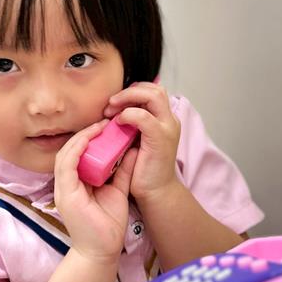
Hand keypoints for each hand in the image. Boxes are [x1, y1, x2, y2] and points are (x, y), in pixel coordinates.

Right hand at [54, 120, 136, 264]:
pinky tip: (90, 138)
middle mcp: (67, 184)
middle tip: (104, 120)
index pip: (79, 153)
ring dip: (82, 137)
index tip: (108, 126)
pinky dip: (77, 149)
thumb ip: (123, 172)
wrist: (102, 252)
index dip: (90, 137)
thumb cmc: (108, 226)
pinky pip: (67, 164)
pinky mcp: (65, 193)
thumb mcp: (118, 191)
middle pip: (70, 150)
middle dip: (86, 133)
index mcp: (77, 183)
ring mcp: (63, 188)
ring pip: (66, 153)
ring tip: (100, 125)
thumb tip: (132, 150)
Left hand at [103, 81, 180, 202]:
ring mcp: (167, 128)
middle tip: (111, 104)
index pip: (151, 91)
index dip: (132, 91)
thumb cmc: (143, 169)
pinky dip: (128, 115)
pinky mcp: (160, 138)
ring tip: (112, 110)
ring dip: (128, 98)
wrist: (156, 192)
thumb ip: (132, 125)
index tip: (114, 104)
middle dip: (129, 91)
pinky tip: (118, 122)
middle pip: (154, 88)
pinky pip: (143, 116)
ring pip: (152, 95)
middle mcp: (170, 120)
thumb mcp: (137, 140)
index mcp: (165, 119)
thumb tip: (111, 112)